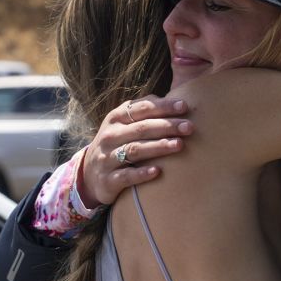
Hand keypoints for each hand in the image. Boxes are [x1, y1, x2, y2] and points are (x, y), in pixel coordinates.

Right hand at [78, 96, 194, 207]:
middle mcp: (110, 136)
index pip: (142, 109)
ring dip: (158, 147)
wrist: (91, 174)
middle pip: (141, 128)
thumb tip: (172, 100)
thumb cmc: (117, 143)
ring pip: (135, 150)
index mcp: (116, 118)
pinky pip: (126, 176)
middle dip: (167, 126)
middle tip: (189, 127)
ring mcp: (107, 157)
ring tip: (179, 145)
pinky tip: (157, 171)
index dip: (163, 107)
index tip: (185, 106)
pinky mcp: (109, 179)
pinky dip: (141, 173)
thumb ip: (143, 110)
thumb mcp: (123, 124)